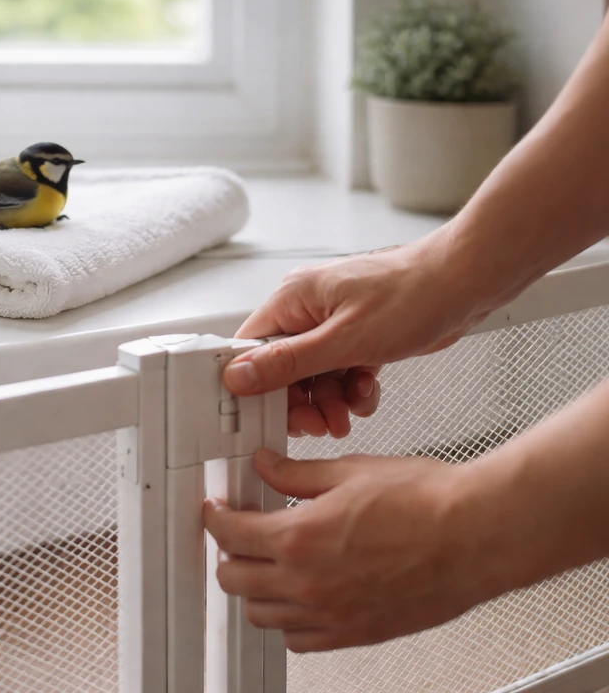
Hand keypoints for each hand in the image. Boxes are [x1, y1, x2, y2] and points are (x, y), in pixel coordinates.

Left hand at [204, 448, 502, 652]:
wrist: (477, 536)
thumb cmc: (427, 503)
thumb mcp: (349, 472)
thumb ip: (296, 474)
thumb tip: (267, 466)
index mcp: (299, 537)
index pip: (229, 534)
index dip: (215, 517)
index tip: (217, 510)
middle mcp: (308, 582)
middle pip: (233, 578)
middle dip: (227, 553)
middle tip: (238, 534)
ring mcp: (330, 614)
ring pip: (260, 614)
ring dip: (253, 589)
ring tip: (265, 565)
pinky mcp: (355, 634)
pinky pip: (299, 641)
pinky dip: (287, 621)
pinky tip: (297, 599)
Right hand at [224, 236, 484, 435]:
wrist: (467, 284)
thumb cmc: (413, 295)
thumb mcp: (344, 341)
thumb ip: (288, 362)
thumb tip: (239, 374)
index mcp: (293, 299)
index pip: (249, 347)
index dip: (253, 384)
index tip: (265, 413)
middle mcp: (308, 309)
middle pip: (281, 367)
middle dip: (300, 400)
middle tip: (318, 422)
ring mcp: (334, 323)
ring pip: (312, 375)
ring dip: (328, 400)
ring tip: (346, 414)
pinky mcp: (358, 335)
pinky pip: (339, 372)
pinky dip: (350, 390)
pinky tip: (365, 394)